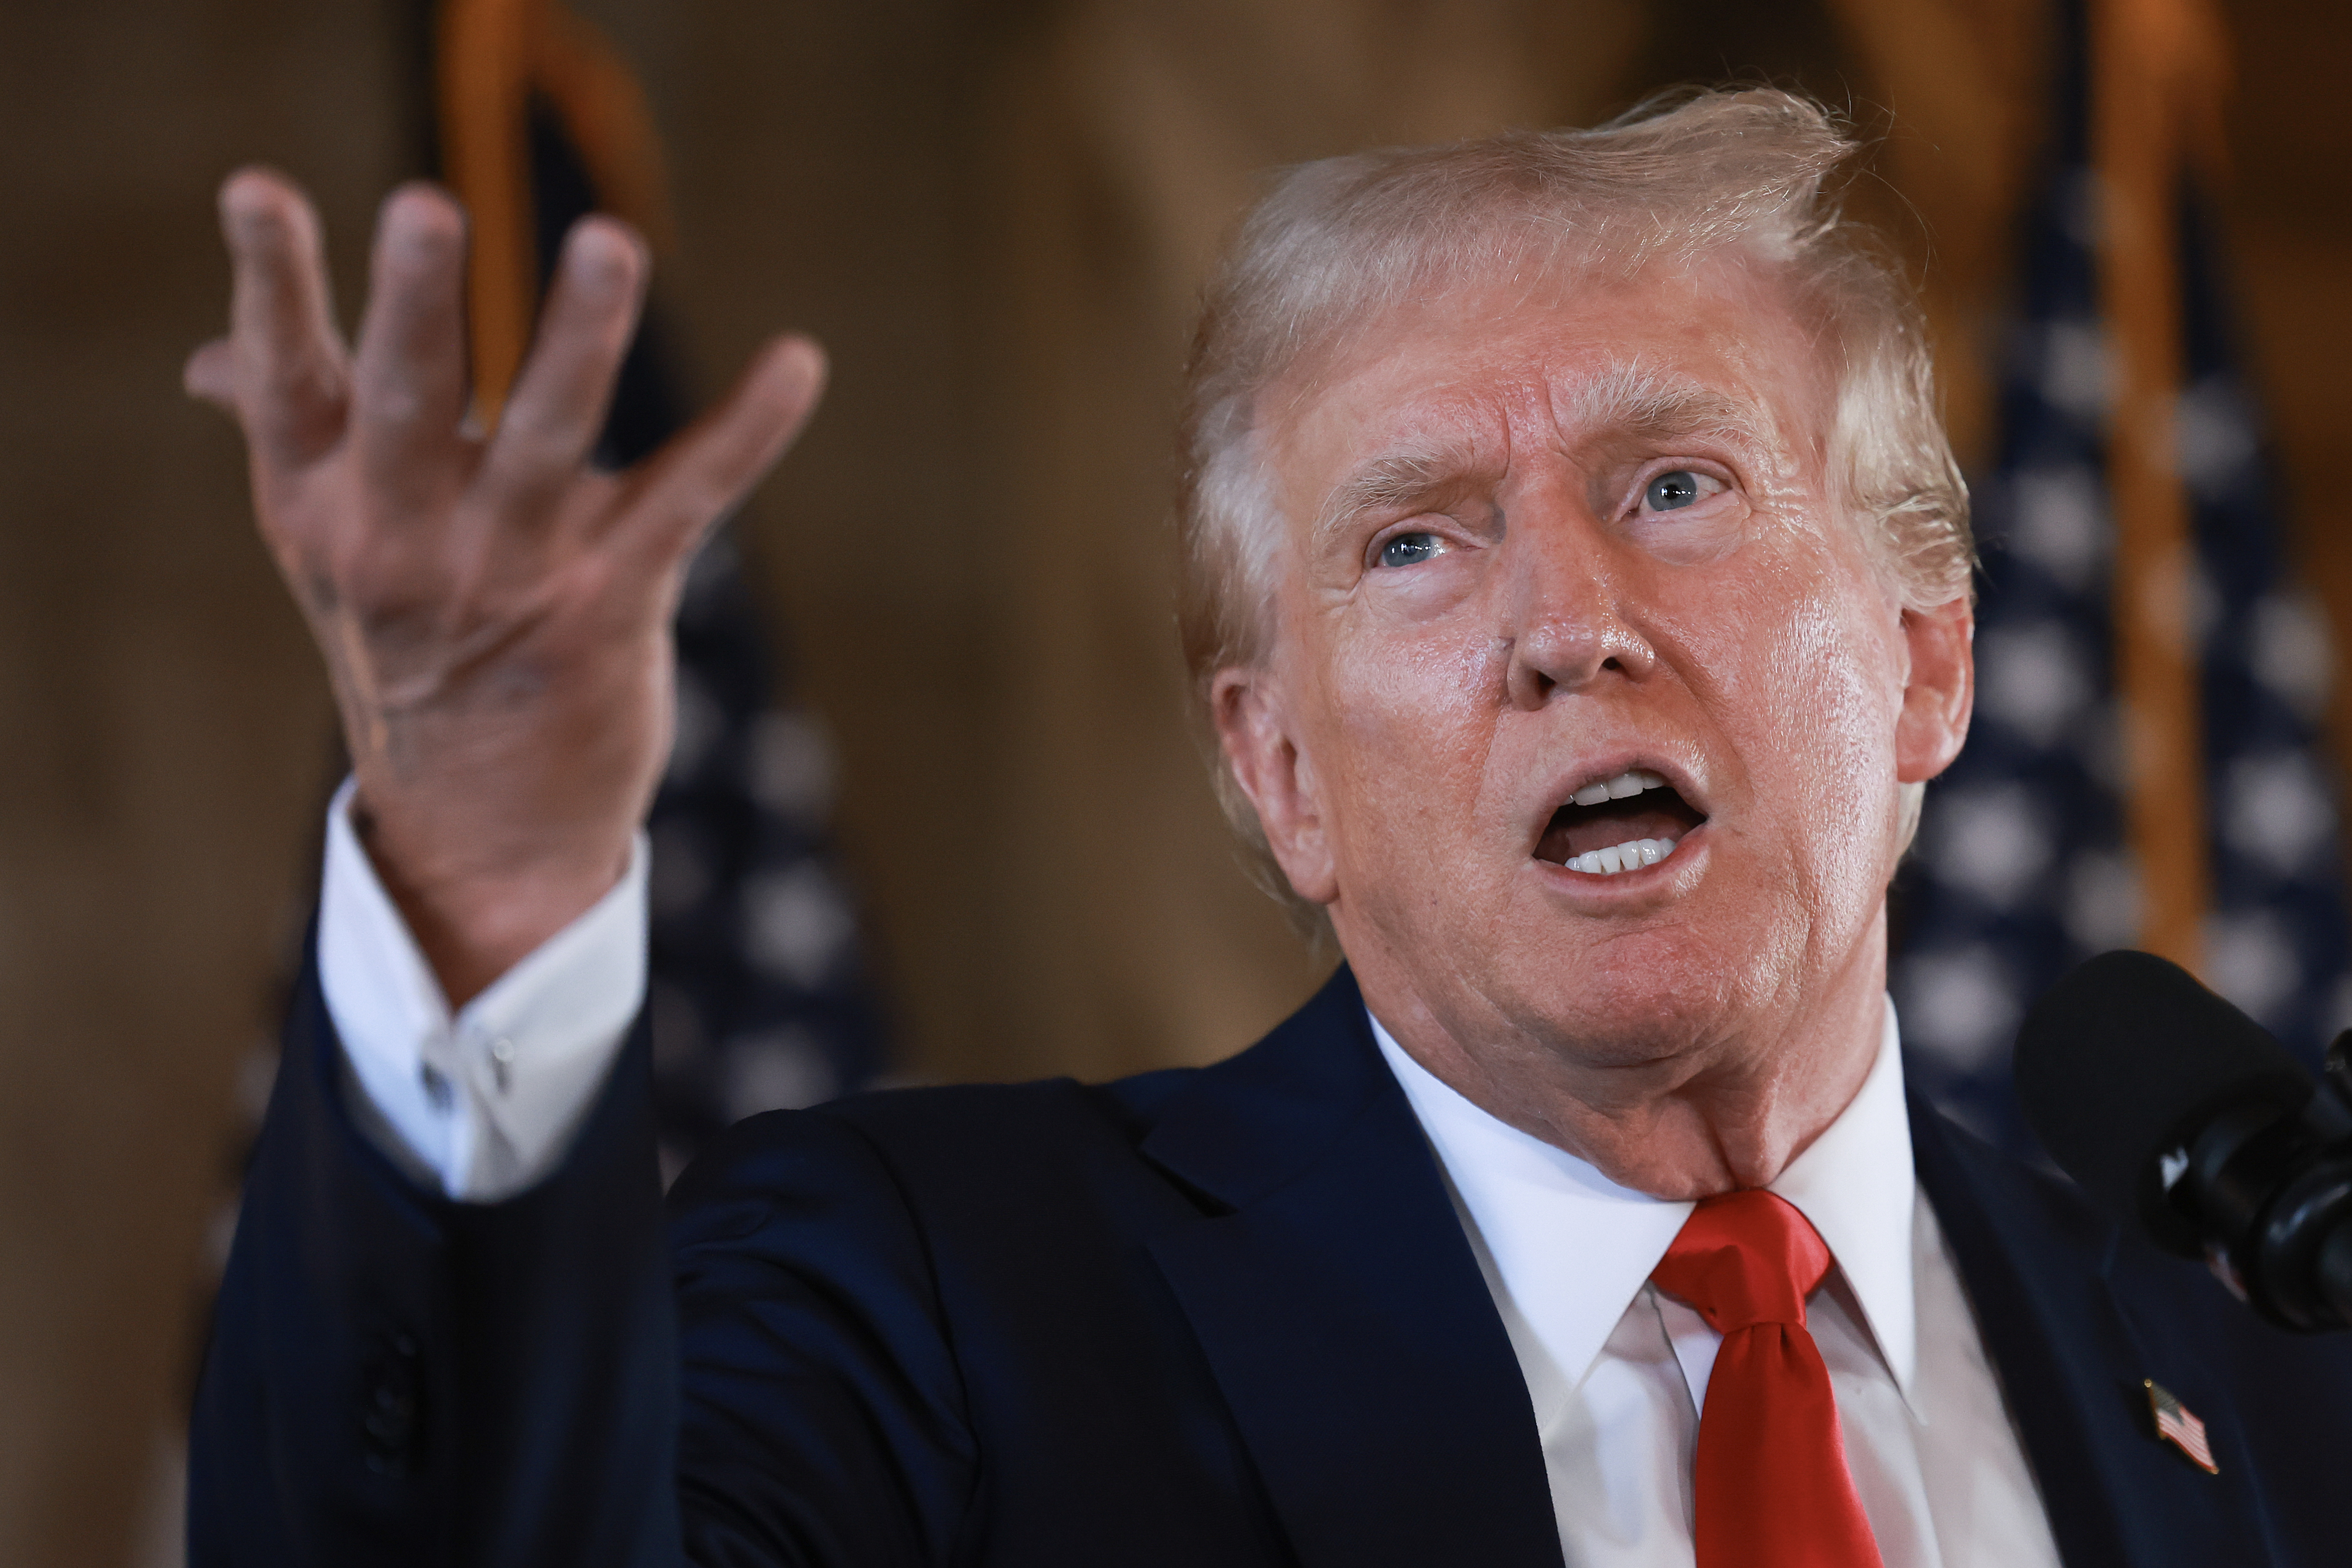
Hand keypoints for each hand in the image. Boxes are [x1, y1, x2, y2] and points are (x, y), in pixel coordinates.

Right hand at [187, 171, 824, 1004]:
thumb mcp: (330, 550)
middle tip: (426, 205)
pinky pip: (686, 499)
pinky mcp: (613, 604)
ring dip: (580, 339)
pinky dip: (747, 429)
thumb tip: (204, 361)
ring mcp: (512, 572)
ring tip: (609, 242)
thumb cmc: (409, 648)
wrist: (479, 828)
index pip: (284, 378)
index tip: (255, 188)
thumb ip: (294, 437)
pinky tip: (799, 363)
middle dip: (418, 306)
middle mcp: (405, 536)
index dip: (272, 283)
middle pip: (408, 401)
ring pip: (548, 437)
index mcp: (321, 501)